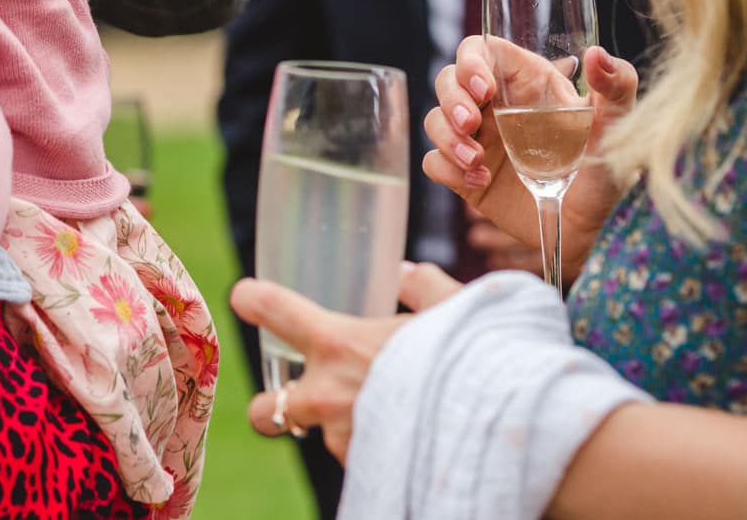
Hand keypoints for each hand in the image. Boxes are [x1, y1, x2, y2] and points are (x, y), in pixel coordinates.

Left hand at [232, 263, 459, 462]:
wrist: (500, 429)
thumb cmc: (476, 360)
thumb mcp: (453, 308)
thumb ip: (422, 286)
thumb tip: (405, 273)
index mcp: (338, 342)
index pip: (274, 311)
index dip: (253, 301)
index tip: (246, 298)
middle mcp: (327, 395)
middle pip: (263, 411)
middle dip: (270, 407)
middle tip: (293, 397)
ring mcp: (342, 441)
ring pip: (321, 436)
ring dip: (340, 426)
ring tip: (383, 411)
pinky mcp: (366, 472)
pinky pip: (358, 456)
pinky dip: (372, 445)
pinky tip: (405, 433)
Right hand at [421, 37, 637, 283]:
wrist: (587, 228)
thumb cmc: (604, 170)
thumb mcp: (616, 127)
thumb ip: (617, 86)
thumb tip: (596, 54)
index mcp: (526, 84)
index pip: (481, 50)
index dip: (471, 61)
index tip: (484, 89)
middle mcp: (495, 107)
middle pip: (448, 80)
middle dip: (451, 100)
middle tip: (471, 124)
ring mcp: (477, 140)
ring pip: (434, 119)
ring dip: (447, 137)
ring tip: (477, 161)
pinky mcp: (464, 174)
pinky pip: (434, 162)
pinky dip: (448, 169)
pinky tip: (479, 181)